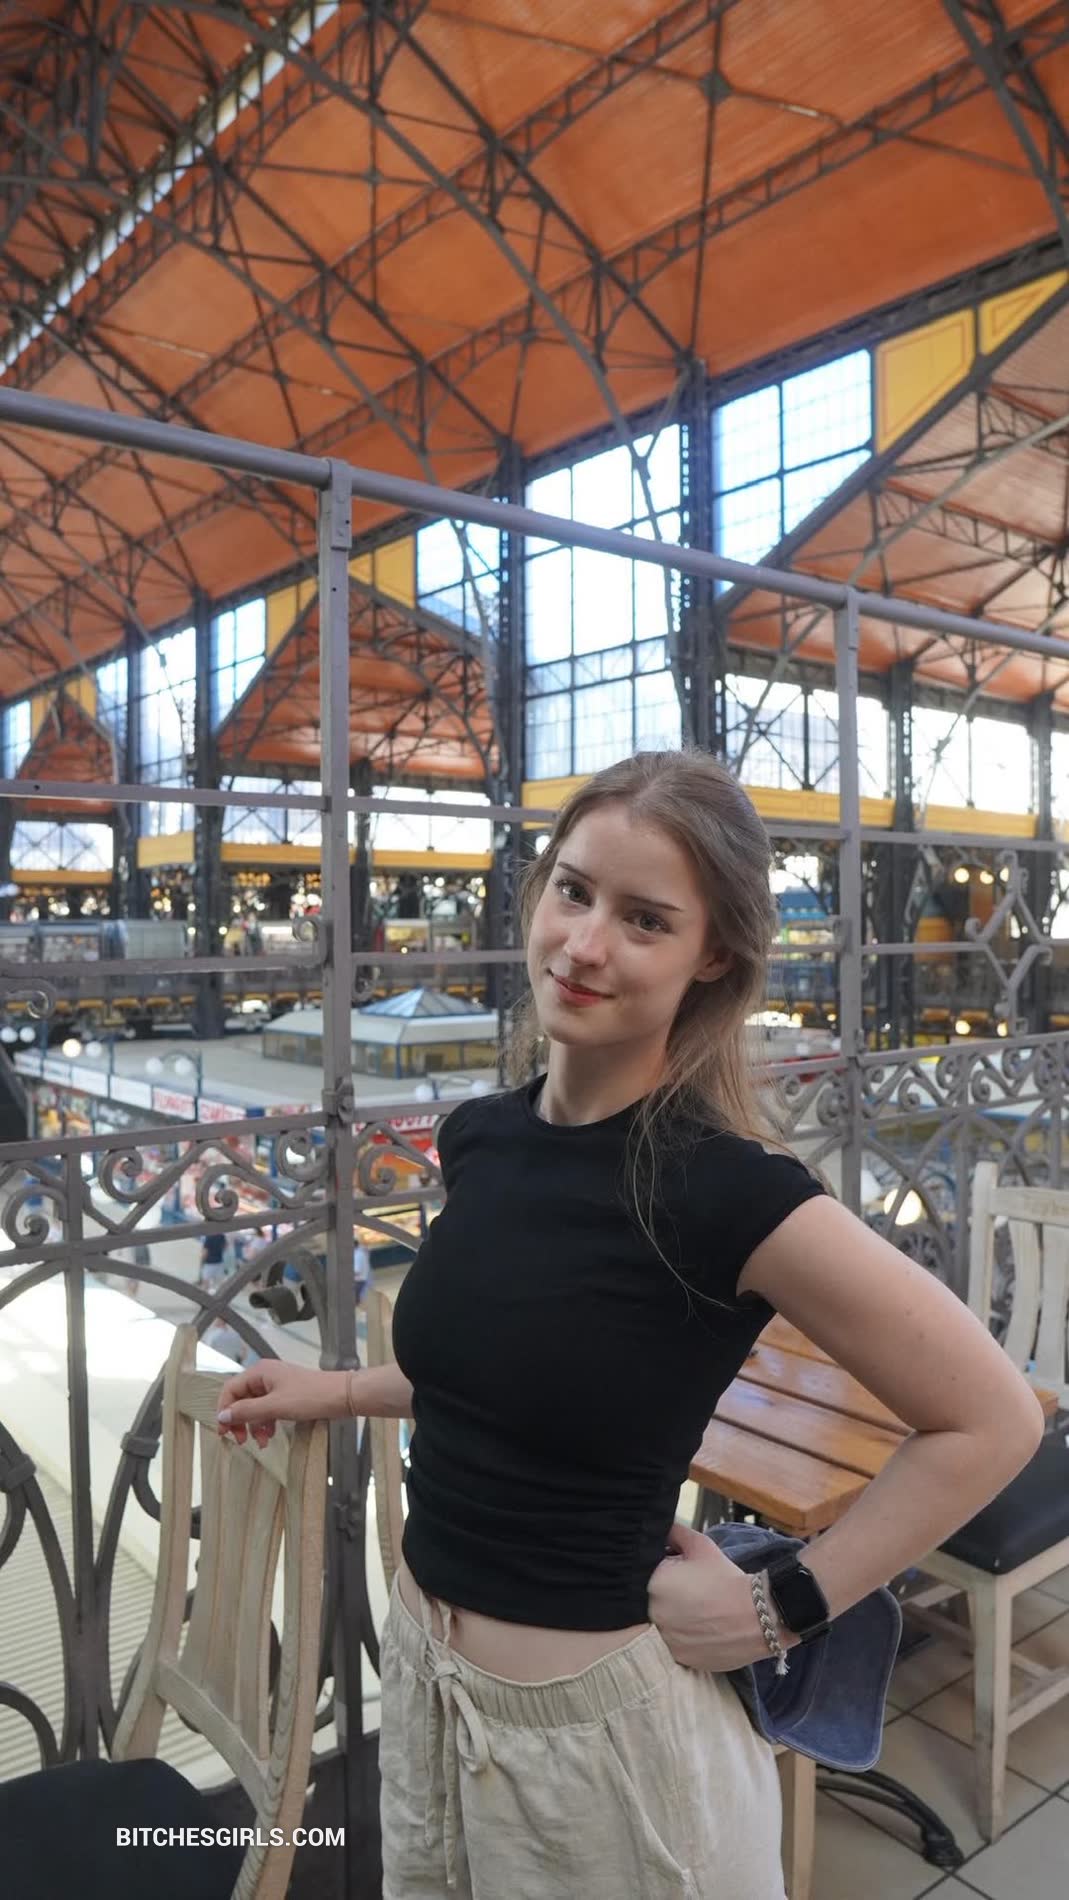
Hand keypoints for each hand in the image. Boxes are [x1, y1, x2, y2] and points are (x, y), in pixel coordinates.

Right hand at [216, 1361, 343, 1447]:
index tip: (224, 1432)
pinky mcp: (286, 1396)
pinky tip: (270, 1437)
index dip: (224, 1410)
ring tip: (261, 1443)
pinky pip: (268, 1410)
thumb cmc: (310, 1397)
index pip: (230, 1389)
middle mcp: (265, 1376)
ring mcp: (277, 1386)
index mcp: (260, 1372)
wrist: (342, 1396)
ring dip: (254, 1426)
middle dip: (240, 1421)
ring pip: (255, 1407)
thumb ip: (247, 1411)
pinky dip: (266, 1423)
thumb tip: (222, 1415)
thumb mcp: (275, 1406)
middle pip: (241, 1399)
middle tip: (241, 1441)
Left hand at [647, 1521, 783, 1672]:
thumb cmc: (726, 1578)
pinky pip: (672, 1644)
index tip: (675, 1573)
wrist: (756, 1616)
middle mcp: (651, 1614)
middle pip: (647, 1600)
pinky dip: (681, 1636)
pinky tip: (698, 1627)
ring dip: (670, 1616)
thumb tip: (663, 1530)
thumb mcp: (700, 1546)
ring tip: (694, 1610)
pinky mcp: (677, 1658)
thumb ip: (675, 1533)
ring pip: (659, 1624)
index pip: (643, 1573)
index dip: (660, 1571)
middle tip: (686, 1592)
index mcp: (652, 1583)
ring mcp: (663, 1640)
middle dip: (663, 1594)